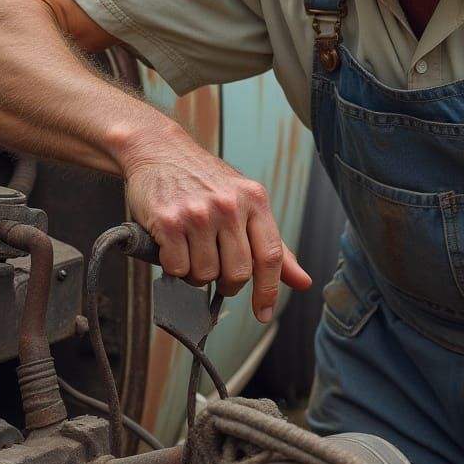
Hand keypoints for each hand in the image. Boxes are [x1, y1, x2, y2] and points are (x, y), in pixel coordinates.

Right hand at [123, 148, 311, 314]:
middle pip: (238, 273)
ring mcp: (199, 213)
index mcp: (255, 199)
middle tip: (216, 269)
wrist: (160, 151)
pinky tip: (173, 246)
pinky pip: (177, 269)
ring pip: (205, 275)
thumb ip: (273, 245)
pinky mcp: (169, 221)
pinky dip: (174, 268)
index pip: (271, 256)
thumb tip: (302, 281)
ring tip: (192, 249)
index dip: (269, 290)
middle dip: (227, 283)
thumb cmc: (205, 180)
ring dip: (197, 274)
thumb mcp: (246, 202)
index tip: (264, 312)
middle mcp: (230, 205)